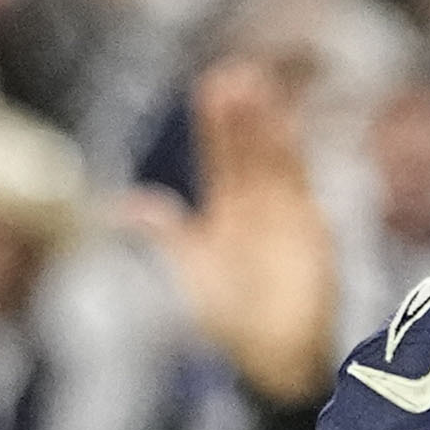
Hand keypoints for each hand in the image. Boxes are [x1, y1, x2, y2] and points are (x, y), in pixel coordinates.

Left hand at [130, 55, 341, 409]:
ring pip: (274, 160)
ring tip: (256, 85)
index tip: (215, 84)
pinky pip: (299, 185)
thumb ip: (164, 231)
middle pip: (249, 151)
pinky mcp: (309, 229)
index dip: (220, 124)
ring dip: (266, 125)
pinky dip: (292, 156)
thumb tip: (120, 206)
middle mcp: (259, 208)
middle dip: (242, 115)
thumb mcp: (190, 267)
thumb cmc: (231, 319)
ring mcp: (286, 216)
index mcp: (228, 214)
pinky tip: (286, 125)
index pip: (224, 158)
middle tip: (234, 73)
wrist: (272, 356)